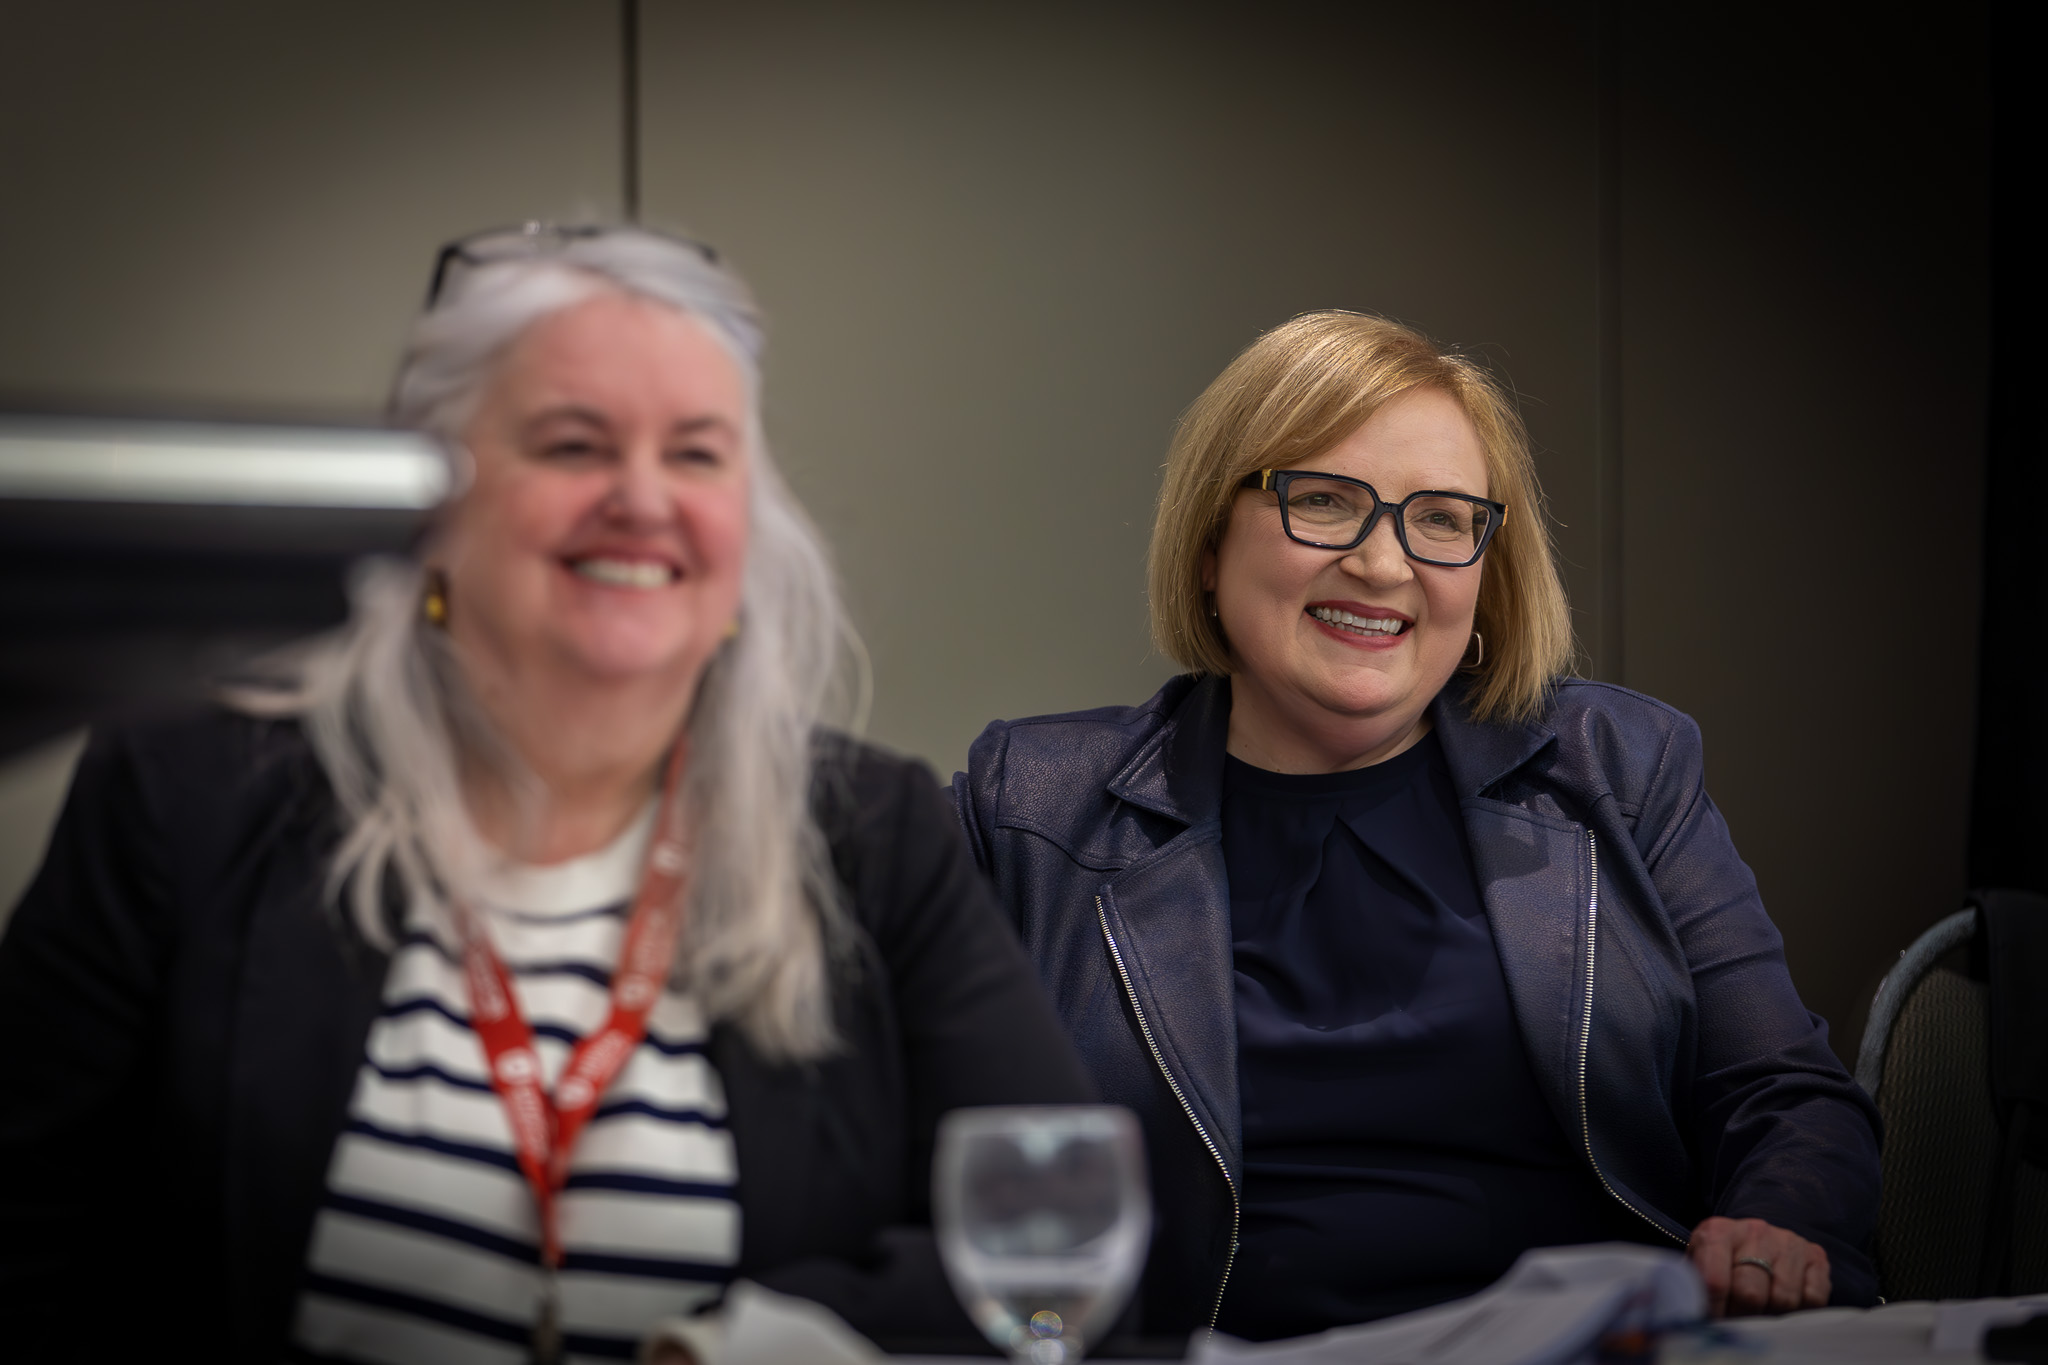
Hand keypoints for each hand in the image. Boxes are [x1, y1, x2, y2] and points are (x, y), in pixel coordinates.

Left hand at [1687, 1216, 1830, 1316]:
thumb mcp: (1700, 1266)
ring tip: (1760, 1310)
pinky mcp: (1815, 1255)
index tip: (1714, 1322)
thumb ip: (1696, 1287)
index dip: (1715, 1310)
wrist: (1754, 1239)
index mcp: (1717, 1232)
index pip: (1715, 1282)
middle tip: (1738, 1318)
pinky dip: (1800, 1310)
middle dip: (1743, 1315)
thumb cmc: (1721, 1261)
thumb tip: (1694, 1317)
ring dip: (1771, 1314)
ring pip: (1783, 1299)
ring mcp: (1787, 1241)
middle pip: (1751, 1294)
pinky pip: (1813, 1298)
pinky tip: (1784, 1303)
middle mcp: (1754, 1231)